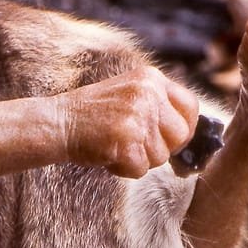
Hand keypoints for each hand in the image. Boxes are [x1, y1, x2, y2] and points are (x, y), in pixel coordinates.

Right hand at [57, 67, 198, 178]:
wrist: (57, 122)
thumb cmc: (91, 115)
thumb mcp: (129, 94)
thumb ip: (157, 105)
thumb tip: (187, 132)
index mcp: (150, 78)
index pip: (190, 106)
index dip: (185, 128)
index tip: (172, 139)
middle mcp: (148, 93)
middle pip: (181, 135)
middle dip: (163, 148)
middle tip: (137, 147)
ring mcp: (138, 116)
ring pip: (161, 157)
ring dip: (140, 160)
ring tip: (116, 147)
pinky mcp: (127, 140)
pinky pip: (141, 169)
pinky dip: (124, 170)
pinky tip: (108, 156)